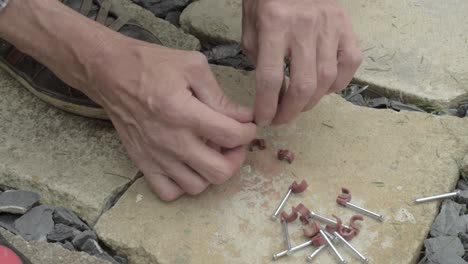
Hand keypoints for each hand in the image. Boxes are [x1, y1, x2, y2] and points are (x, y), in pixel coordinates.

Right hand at [88, 37, 256, 200]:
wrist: (111, 74)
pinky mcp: (143, 163)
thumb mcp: (192, 66)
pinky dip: (183, 185)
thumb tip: (243, 117)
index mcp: (183, 112)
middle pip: (219, 172)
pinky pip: (169, 193)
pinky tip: (188, 165)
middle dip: (236, 158)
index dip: (248, 132)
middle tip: (234, 144)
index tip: (248, 126)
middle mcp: (170, 140)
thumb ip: (220, 95)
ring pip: (197, 186)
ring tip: (211, 153)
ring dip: (211, 172)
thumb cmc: (152, 66)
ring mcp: (155, 156)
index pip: (231, 136)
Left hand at [242, 0, 362, 125]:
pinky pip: (350, 63)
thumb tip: (271, 92)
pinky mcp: (347, 25)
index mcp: (274, 23)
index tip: (262, 120)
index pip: (270, 78)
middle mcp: (305, 25)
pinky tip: (324, 87)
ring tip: (298, 105)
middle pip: (302, 85)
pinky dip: (338, 83)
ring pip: (326, 79)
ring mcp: (330, 25)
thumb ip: (258, 58)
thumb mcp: (250, 25)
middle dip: (290, 112)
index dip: (266, 106)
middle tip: (280, 119)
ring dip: (311, 102)